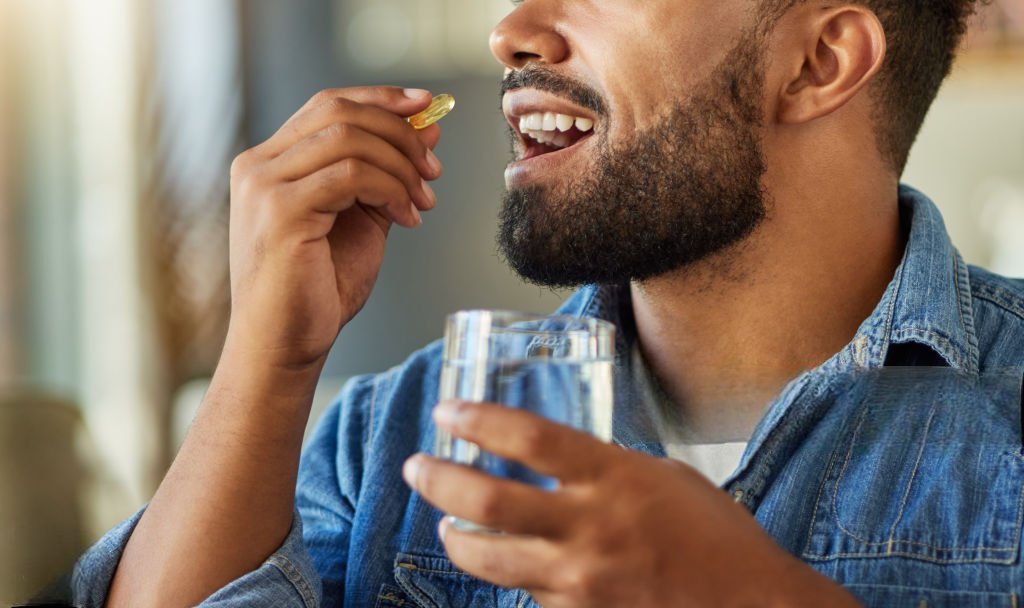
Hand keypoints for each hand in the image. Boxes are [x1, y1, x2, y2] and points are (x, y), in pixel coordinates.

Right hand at [225, 86, 442, 368]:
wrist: (284, 346)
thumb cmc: (317, 290)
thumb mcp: (361, 219)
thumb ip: (386, 174)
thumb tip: (427, 130)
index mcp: (270, 163)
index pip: (328, 104)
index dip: (381, 99)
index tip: (427, 106)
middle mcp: (258, 166)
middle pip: (340, 112)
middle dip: (400, 133)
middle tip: (433, 170)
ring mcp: (264, 187)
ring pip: (349, 140)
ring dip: (400, 165)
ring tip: (423, 201)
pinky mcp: (281, 212)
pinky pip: (352, 175)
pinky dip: (391, 190)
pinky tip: (407, 220)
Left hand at [404, 401, 860, 607]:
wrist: (750, 606)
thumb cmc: (717, 537)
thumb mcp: (664, 478)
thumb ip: (607, 469)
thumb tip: (561, 464)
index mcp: (614, 478)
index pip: (529, 438)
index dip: (478, 420)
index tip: (447, 411)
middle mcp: (590, 527)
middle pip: (488, 499)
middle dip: (439, 479)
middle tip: (419, 466)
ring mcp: (581, 578)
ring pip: (489, 557)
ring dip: (456, 536)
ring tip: (446, 522)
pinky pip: (526, 593)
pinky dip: (510, 575)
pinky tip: (506, 564)